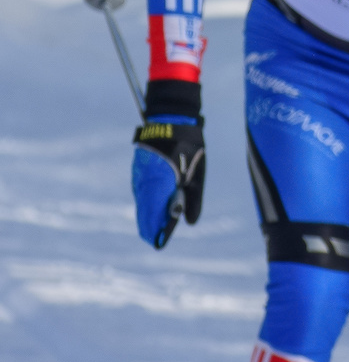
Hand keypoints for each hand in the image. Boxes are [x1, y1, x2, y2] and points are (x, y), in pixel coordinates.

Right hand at [131, 115, 204, 247]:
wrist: (171, 119)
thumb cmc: (190, 146)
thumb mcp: (197, 173)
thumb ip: (193, 198)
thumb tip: (189, 222)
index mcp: (160, 183)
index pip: (152, 215)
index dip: (155, 231)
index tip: (160, 243)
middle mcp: (145, 183)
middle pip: (143, 213)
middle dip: (151, 228)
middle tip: (158, 239)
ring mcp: (139, 177)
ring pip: (141, 204)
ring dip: (148, 216)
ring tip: (157, 228)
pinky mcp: (138, 172)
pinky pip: (141, 194)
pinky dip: (146, 204)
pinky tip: (154, 209)